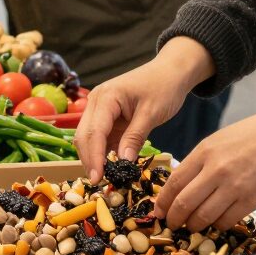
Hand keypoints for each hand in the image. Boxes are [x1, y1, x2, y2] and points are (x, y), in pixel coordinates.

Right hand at [76, 38, 214, 179]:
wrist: (170, 71)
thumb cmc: (164, 87)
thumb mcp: (152, 113)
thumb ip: (135, 137)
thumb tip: (123, 163)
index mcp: (106, 97)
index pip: (94, 132)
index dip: (94, 157)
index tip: (97, 179)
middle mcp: (96, 101)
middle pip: (84, 136)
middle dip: (90, 160)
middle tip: (101, 183)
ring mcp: (99, 109)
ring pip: (88, 138)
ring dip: (94, 158)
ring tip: (107, 178)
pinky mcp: (106, 117)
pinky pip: (100, 138)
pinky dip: (103, 152)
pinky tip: (111, 167)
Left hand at [156, 101, 255, 233]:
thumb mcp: (221, 139)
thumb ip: (202, 160)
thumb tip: (184, 183)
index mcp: (205, 151)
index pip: (174, 182)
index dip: (163, 201)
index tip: (159, 210)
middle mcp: (215, 169)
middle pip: (184, 203)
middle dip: (174, 219)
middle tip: (173, 224)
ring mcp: (234, 186)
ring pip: (203, 216)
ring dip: (194, 225)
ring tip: (193, 226)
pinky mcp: (252, 199)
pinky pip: (226, 221)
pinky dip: (217, 225)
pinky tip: (217, 223)